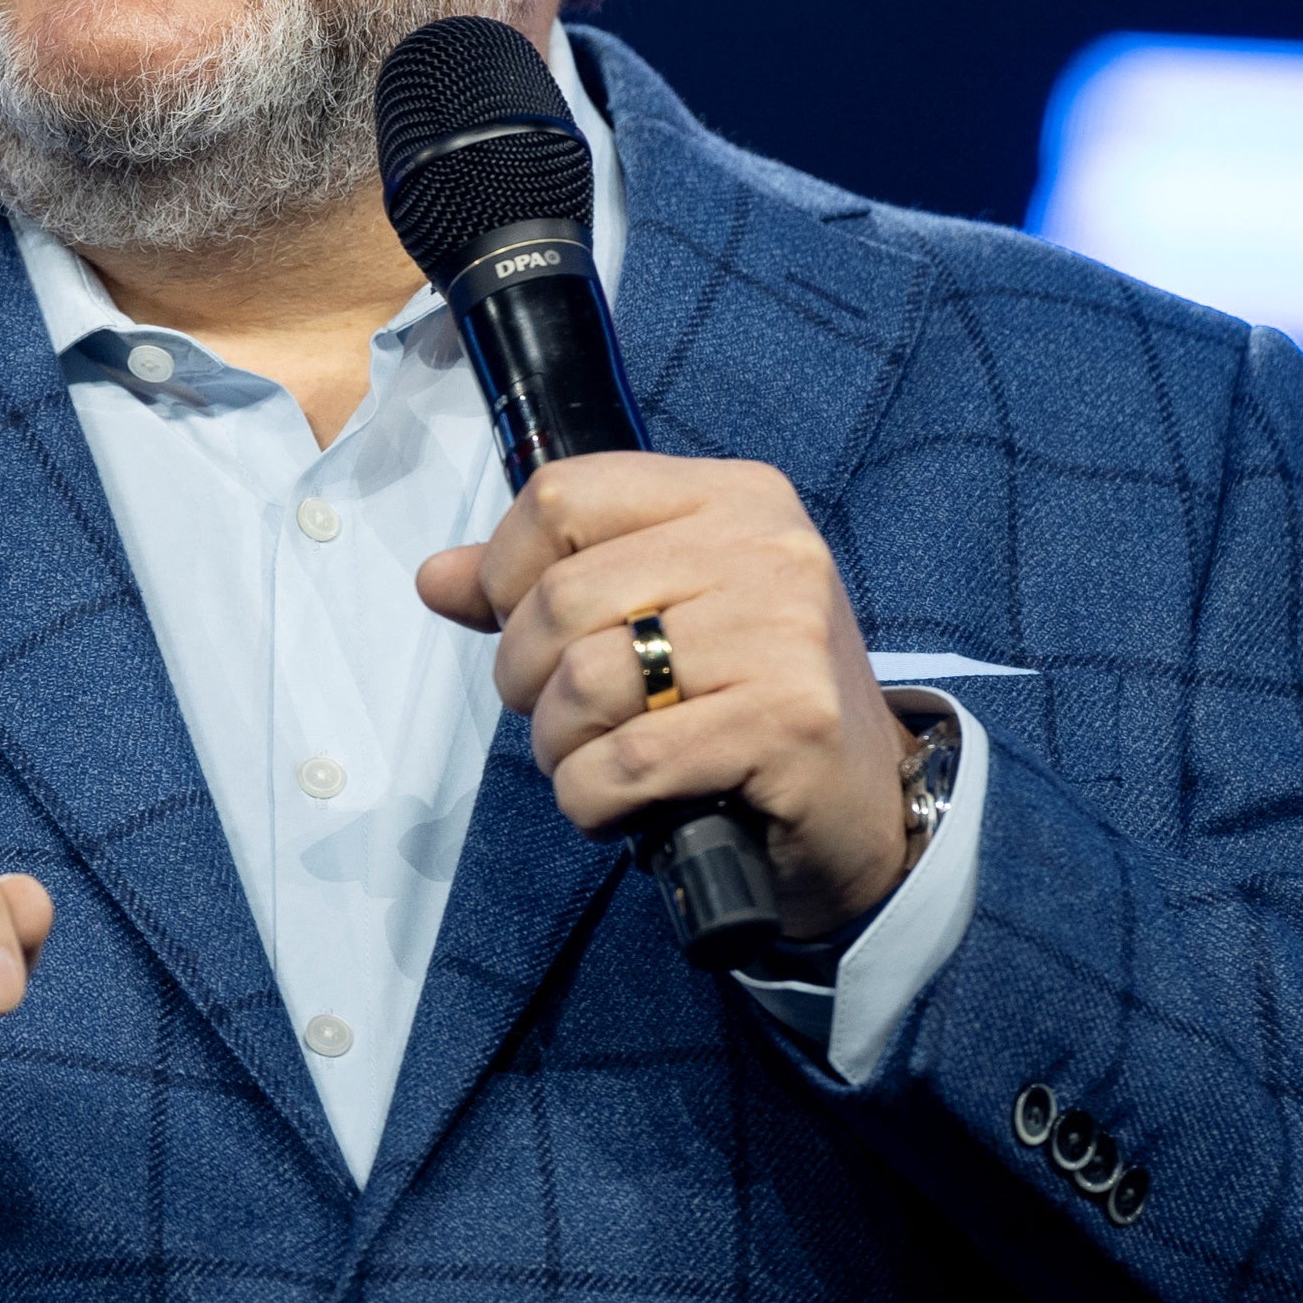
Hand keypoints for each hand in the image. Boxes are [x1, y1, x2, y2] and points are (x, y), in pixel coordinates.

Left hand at [418, 455, 921, 939]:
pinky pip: (626, 761)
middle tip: (561, 719)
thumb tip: (438, 577)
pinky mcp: (789, 723)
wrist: (865, 806)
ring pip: (586, 682)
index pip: (563, 496)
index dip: (508, 571)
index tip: (524, 627)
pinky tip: (623, 805)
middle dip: (525, 678)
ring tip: (594, 760)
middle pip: (562, 597)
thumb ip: (546, 586)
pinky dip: (593, 799)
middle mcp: (768, 549)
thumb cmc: (748, 699)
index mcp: (734, 498)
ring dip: (559, 747)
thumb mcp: (660, 614)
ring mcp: (785, 634)